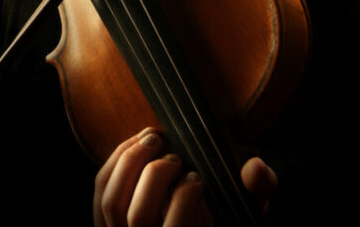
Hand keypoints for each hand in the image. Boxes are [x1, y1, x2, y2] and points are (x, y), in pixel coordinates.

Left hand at [93, 128, 276, 226]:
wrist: (193, 220)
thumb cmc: (221, 219)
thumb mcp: (243, 211)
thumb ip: (258, 191)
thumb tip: (256, 167)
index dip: (185, 202)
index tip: (196, 177)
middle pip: (139, 217)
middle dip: (156, 179)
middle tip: (175, 159)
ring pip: (113, 203)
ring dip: (131, 163)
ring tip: (154, 140)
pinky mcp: (106, 221)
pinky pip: (102, 191)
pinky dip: (116, 160)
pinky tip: (138, 142)